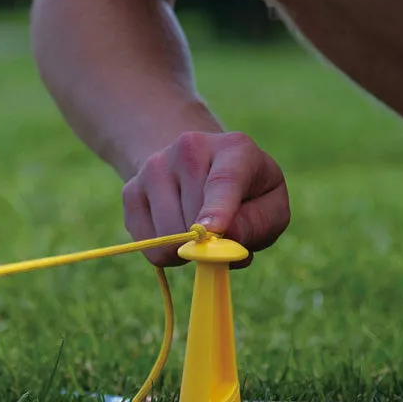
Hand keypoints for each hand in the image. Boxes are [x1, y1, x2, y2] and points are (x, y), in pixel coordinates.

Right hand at [122, 131, 290, 266]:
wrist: (200, 166)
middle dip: (210, 245)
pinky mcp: (131, 190)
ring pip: (166, 237)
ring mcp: (154, 167)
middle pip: (192, 220)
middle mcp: (189, 149)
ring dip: (187, 251)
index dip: (217, 209)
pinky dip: (166, 252)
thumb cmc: (247, 193)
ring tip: (201, 231)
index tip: (213, 231)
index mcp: (234, 149)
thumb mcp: (271, 206)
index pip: (224, 181)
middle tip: (223, 237)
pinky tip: (178, 229)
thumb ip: (258, 224)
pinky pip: (147, 245)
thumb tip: (221, 239)